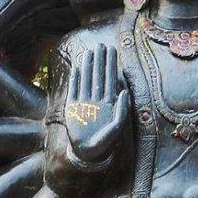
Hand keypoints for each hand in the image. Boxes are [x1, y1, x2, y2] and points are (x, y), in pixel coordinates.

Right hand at [65, 44, 128, 163]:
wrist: (88, 152)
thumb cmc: (106, 142)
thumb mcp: (118, 127)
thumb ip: (122, 110)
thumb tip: (124, 91)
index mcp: (109, 103)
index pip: (110, 79)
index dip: (111, 65)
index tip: (112, 51)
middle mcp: (97, 100)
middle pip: (99, 75)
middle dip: (101, 60)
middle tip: (101, 45)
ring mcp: (84, 102)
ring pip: (87, 80)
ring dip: (88, 66)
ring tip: (89, 52)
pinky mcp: (72, 107)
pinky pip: (74, 90)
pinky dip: (75, 80)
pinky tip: (76, 68)